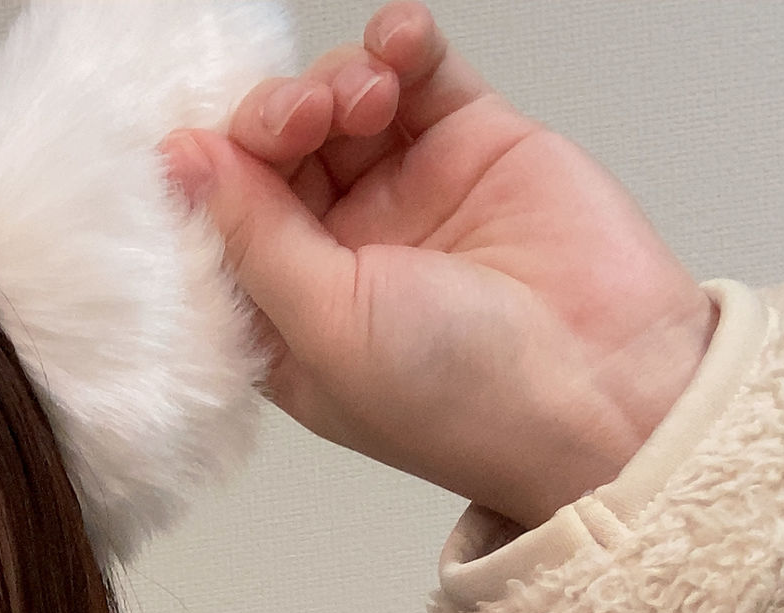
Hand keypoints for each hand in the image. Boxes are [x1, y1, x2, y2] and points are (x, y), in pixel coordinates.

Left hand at [161, 4, 717, 526]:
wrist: (603, 389)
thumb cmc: (466, 399)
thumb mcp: (326, 327)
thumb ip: (252, 237)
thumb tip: (181, 164)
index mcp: (289, 320)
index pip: (221, 225)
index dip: (207, 176)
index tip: (198, 145)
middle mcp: (341, 254)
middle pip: (271, 153)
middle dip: (273, 119)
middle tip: (302, 120)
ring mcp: (408, 194)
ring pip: (339, 102)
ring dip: (336, 80)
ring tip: (366, 100)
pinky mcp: (472, 143)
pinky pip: (418, 70)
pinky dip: (399, 43)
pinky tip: (400, 44)